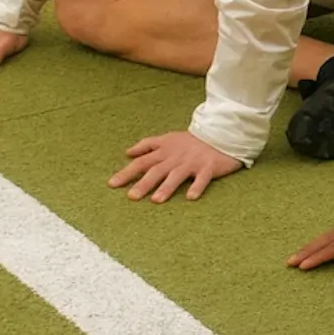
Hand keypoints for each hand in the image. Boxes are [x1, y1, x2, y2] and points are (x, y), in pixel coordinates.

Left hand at [108, 131, 242, 202]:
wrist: (221, 133)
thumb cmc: (192, 140)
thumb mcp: (168, 138)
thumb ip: (147, 145)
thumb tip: (128, 153)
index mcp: (165, 151)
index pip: (142, 162)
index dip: (127, 172)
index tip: (112, 184)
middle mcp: (176, 158)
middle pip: (157, 171)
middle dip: (144, 183)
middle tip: (132, 197)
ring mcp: (192, 162)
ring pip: (177, 175)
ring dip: (167, 187)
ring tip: (156, 200)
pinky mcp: (209, 167)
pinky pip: (202, 178)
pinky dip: (197, 187)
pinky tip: (191, 197)